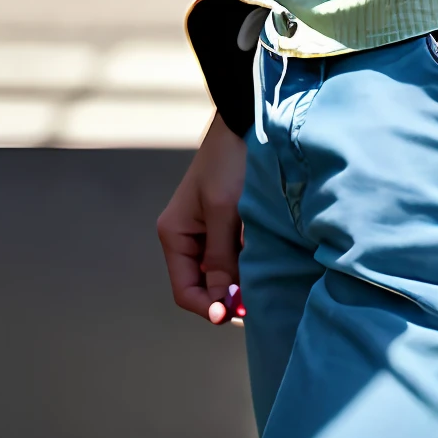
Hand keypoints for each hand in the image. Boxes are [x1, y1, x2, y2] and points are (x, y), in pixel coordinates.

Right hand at [156, 112, 247, 323]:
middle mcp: (186, 237)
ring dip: (238, 281)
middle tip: (255, 303)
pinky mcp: (225, 225)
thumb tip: (221, 305)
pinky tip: (264, 264)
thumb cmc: (229, 162)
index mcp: (174, 234)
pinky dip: (246, 264)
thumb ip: (221, 259)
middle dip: (227, 297)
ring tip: (262, 282)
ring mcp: (206, 232)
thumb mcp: (225, 212)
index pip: (185, 291)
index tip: (238, 314)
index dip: (209, 307)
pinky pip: (232, 257)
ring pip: (220, 274)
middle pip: (203, 286)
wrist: (245, 124)